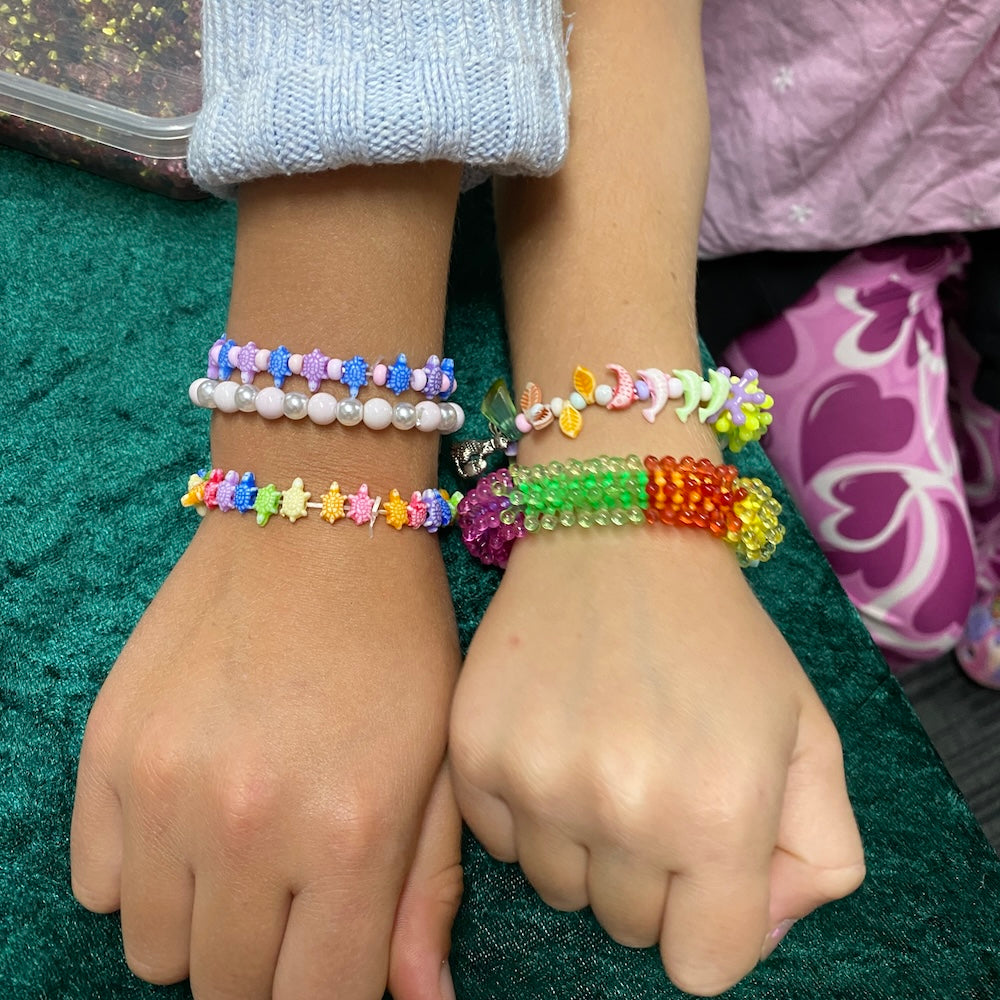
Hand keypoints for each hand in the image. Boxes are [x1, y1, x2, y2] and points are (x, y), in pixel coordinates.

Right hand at [71, 513, 462, 999]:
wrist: (314, 523)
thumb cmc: (398, 640)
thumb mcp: (441, 761)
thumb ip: (425, 895)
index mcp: (350, 835)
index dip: (330, 995)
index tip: (332, 958)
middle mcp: (246, 826)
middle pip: (228, 989)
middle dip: (267, 966)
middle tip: (296, 900)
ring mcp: (161, 789)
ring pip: (154, 950)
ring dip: (201, 926)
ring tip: (243, 854)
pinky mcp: (104, 750)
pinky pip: (97, 884)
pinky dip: (141, 874)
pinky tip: (189, 815)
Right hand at [450, 525, 864, 996]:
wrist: (618, 532)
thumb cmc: (720, 637)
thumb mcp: (809, 736)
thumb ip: (819, 859)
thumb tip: (756, 934)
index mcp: (717, 813)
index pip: (703, 969)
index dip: (710, 921)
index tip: (706, 861)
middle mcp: (620, 809)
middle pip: (626, 930)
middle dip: (650, 875)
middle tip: (655, 781)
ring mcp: (536, 780)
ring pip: (558, 889)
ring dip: (585, 844)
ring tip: (602, 752)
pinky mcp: (474, 752)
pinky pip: (498, 842)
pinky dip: (529, 810)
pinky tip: (555, 737)